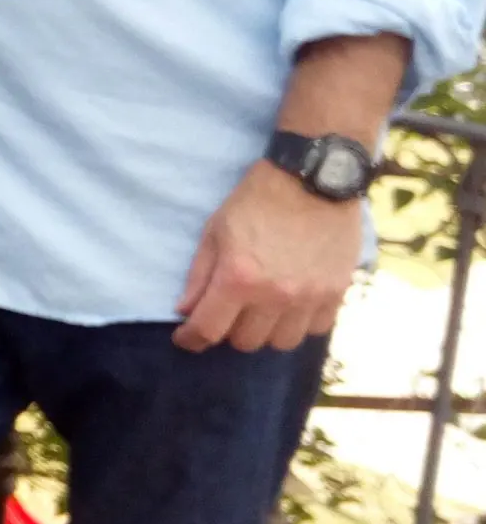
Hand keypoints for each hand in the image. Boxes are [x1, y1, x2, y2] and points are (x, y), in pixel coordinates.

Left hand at [174, 159, 360, 352]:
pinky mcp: (337, 293)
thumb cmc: (256, 201)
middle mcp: (275, 295)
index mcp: (239, 278)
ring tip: (261, 310)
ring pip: (282, 343)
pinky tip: (291, 305)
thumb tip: (185, 311)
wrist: (312, 180)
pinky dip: (300, 324)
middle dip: (229, 330)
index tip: (186, 337)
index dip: (191, 339)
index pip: (208, 330)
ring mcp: (310, 297)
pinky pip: (316, 329)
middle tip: (227, 312)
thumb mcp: (215, 231)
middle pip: (245, 342)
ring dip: (266, 331)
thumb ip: (199, 276)